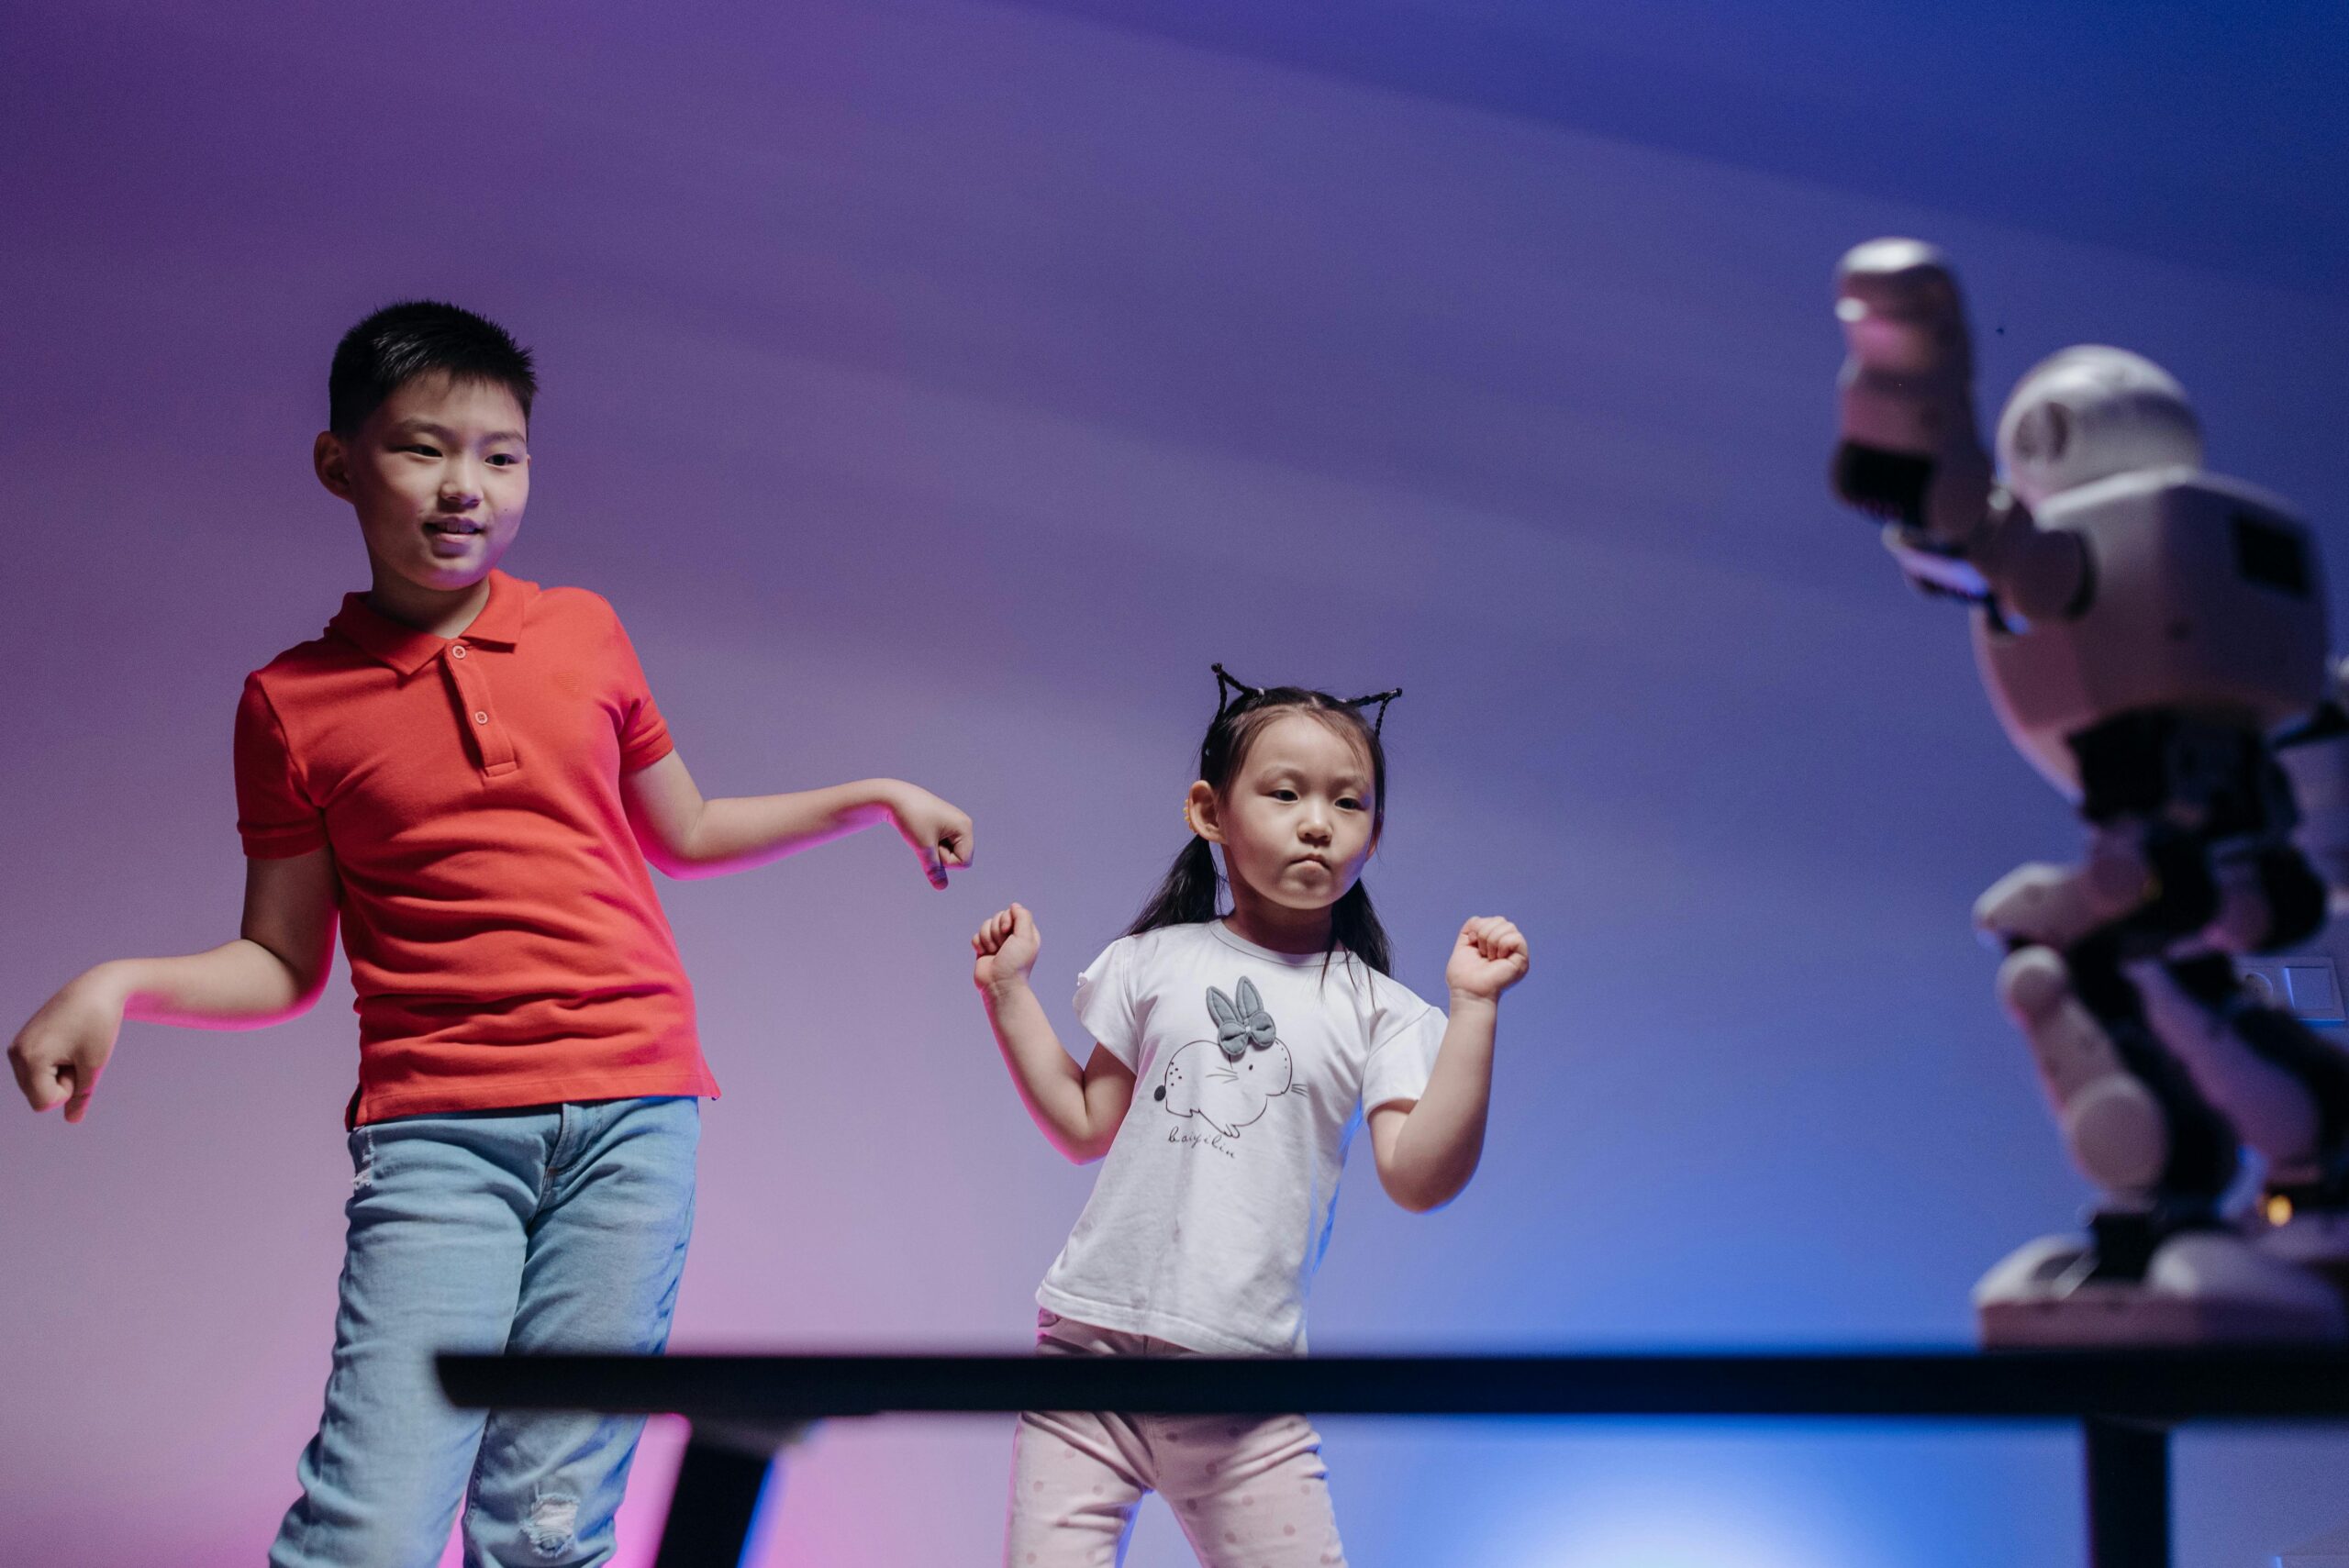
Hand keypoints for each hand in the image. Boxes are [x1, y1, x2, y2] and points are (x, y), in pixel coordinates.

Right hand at [10, 967, 128, 1122]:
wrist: (98, 988)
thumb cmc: (99, 1024)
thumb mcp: (94, 1064)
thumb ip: (81, 1096)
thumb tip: (72, 1120)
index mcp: (29, 1057)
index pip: (44, 1103)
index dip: (69, 1090)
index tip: (79, 1061)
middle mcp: (16, 1052)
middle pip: (39, 1096)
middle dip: (64, 1082)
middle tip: (78, 1052)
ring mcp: (17, 1047)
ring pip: (37, 1085)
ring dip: (60, 1074)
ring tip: (72, 1046)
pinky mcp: (23, 1042)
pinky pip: (37, 1072)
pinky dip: (55, 1065)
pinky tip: (66, 1043)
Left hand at [887, 783, 974, 889]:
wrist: (894, 797)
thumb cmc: (911, 819)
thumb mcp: (923, 847)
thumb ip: (933, 869)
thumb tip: (941, 887)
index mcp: (965, 827)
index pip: (964, 862)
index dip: (945, 861)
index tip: (930, 845)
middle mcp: (963, 825)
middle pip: (959, 858)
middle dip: (940, 855)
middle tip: (925, 837)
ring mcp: (954, 824)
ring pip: (950, 853)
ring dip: (934, 850)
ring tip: (922, 833)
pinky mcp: (944, 825)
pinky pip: (943, 846)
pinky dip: (931, 845)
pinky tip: (922, 833)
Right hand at [973, 903, 1040, 995]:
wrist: (999, 985)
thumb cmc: (1015, 964)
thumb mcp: (1026, 937)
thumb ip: (1022, 917)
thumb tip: (1014, 905)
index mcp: (1024, 932)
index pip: (1011, 912)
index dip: (1006, 919)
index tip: (1008, 932)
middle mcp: (1011, 936)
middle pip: (997, 917)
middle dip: (996, 931)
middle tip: (1002, 947)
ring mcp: (997, 942)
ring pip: (985, 925)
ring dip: (988, 939)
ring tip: (994, 953)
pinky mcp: (984, 949)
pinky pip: (976, 936)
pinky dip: (979, 944)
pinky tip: (984, 955)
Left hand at [1445, 916, 1528, 1004]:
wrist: (1468, 992)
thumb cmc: (1463, 976)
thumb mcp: (1463, 946)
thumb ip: (1470, 930)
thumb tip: (1478, 919)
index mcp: (1496, 944)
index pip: (1493, 920)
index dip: (1479, 927)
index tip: (1473, 945)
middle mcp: (1508, 947)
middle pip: (1501, 920)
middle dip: (1484, 933)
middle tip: (1481, 953)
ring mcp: (1516, 953)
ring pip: (1508, 926)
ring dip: (1491, 940)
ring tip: (1489, 957)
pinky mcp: (1522, 960)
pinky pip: (1516, 938)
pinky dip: (1502, 945)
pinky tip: (1497, 959)